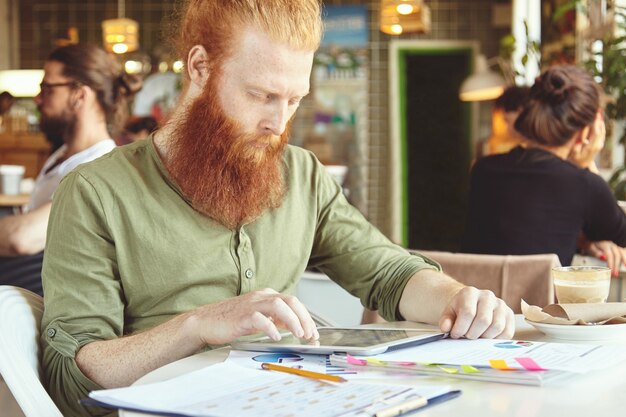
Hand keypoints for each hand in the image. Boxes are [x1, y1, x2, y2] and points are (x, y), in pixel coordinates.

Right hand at [194, 288, 318, 344]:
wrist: (205, 321)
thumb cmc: (230, 319)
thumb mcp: (258, 317)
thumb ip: (275, 318)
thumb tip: (294, 325)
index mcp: (266, 296)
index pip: (293, 302)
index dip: (306, 316)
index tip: (312, 331)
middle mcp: (261, 297)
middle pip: (290, 301)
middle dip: (303, 318)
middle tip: (309, 334)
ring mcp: (251, 305)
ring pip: (278, 305)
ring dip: (292, 320)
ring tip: (298, 334)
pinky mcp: (241, 316)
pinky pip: (260, 319)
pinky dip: (271, 327)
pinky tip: (276, 336)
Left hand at [439, 287, 514, 339]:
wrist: (471, 305)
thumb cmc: (459, 311)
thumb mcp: (448, 313)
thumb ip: (446, 320)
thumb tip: (446, 327)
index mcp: (470, 293)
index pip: (468, 312)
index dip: (460, 328)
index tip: (455, 334)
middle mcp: (487, 296)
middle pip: (483, 320)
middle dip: (473, 334)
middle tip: (466, 337)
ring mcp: (500, 304)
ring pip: (497, 326)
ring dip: (484, 337)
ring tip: (476, 336)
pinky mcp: (509, 314)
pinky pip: (507, 332)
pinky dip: (496, 339)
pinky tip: (486, 337)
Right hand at [569, 112, 605, 171]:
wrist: (582, 165)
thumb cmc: (575, 159)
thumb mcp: (574, 152)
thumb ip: (577, 142)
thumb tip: (581, 133)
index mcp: (592, 147)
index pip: (596, 132)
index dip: (596, 122)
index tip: (595, 114)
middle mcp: (599, 144)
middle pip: (601, 129)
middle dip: (599, 119)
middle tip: (598, 109)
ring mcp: (600, 144)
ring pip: (603, 130)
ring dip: (600, 121)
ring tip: (598, 111)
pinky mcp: (600, 142)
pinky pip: (602, 131)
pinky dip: (600, 124)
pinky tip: (597, 119)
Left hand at [585, 240, 625, 276]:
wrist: (592, 238)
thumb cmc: (591, 244)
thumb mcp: (590, 248)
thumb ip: (596, 253)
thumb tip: (603, 258)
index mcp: (605, 245)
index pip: (610, 255)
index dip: (611, 263)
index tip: (611, 270)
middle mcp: (612, 244)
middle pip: (617, 255)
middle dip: (616, 265)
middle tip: (615, 274)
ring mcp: (616, 245)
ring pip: (622, 253)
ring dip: (624, 261)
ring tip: (625, 267)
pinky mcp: (618, 247)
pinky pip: (623, 251)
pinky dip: (625, 257)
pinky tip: (625, 263)